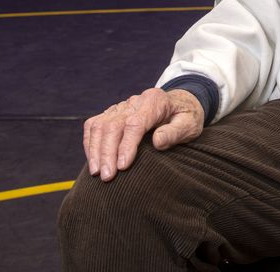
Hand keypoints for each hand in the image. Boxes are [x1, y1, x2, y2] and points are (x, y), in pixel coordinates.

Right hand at [83, 87, 204, 181]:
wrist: (180, 104)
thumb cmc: (186, 118)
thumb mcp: (189, 126)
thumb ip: (175, 133)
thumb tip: (158, 142)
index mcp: (155, 101)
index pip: (135, 122)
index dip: (127, 145)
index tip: (123, 166)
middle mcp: (135, 101)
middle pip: (114, 124)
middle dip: (107, 152)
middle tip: (107, 177)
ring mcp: (121, 106)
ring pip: (100, 124)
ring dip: (95, 150)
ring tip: (96, 173)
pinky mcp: (112, 113)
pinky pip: (94, 125)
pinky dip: (90, 142)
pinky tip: (92, 161)